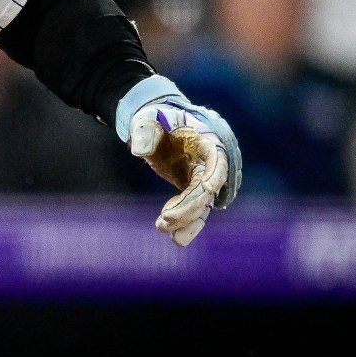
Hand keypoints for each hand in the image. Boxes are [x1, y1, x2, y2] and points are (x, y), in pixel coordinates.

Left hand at [120, 81, 241, 246]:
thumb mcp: (147, 118)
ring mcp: (202, 176)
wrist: (156, 125)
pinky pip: (195, 210)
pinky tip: (176, 238)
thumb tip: (139, 151)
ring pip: (202, 205)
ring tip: (165, 231)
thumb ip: (144, 131)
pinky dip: (186, 223)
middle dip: (189, 206)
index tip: (205, 191)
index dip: (211, 178)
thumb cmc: (154, 117)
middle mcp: (210, 162)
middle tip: (165, 219)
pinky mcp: (193, 189)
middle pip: (207, 190)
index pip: (216, 163)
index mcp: (207, 141)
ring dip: (187, 221)